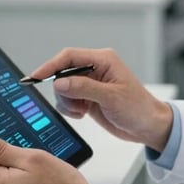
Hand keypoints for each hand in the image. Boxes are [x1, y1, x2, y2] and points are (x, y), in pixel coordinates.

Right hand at [28, 48, 172, 152]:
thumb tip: (59, 82)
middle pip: (63, 72)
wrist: (148, 126)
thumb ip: (84, 88)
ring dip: (67, 102)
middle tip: (72, 104)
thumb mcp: (111, 98)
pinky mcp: (88, 97)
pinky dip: (70, 108)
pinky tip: (83, 113)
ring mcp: (91, 83)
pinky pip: (68, 99)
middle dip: (62, 90)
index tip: (35, 77)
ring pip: (63, 88)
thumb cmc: (138, 108)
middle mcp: (95, 68)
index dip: (51, 66)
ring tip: (81, 111)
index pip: (70, 57)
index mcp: (103, 60)